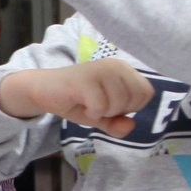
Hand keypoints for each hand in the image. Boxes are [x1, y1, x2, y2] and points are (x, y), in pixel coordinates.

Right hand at [8, 58, 151, 135]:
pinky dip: (91, 113)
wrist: (44, 90)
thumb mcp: (102, 116)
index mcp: (123, 69)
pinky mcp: (85, 79)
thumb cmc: (76, 100)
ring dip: (103, 112)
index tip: (111, 105)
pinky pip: (100, 105)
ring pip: (118, 103)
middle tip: (98, 106)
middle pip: (135, 99)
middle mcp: (115, 65)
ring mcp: (99, 70)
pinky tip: (82, 105)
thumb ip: (118, 124)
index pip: (146, 93)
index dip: (131, 107)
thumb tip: (130, 126)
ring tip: (89, 105)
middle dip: (117, 111)